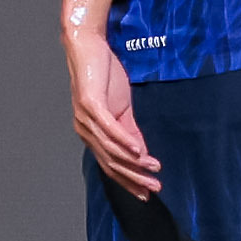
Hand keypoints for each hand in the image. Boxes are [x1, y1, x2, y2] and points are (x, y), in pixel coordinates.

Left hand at [68, 30, 160, 197]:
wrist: (88, 48)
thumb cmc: (103, 76)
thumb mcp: (121, 107)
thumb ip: (129, 130)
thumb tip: (142, 153)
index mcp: (92, 133)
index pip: (111, 165)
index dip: (129, 181)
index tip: (147, 193)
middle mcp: (85, 130)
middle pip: (111, 163)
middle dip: (134, 178)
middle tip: (155, 188)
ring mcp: (86, 119)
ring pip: (111, 149)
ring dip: (134, 162)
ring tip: (154, 169)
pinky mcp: (91, 105)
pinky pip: (109, 129)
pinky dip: (125, 141)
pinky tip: (139, 150)